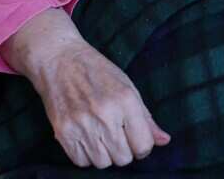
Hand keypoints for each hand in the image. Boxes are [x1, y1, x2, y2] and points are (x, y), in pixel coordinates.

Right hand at [0, 9, 170, 167]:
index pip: (143, 146)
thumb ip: (146, 117)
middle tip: (116, 134)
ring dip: (104, 154)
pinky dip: (85, 155)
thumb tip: (164, 140)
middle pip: (123, 158)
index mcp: (125, 101)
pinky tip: (86, 138)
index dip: (142, 146)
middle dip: (124, 150)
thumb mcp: (128, 87)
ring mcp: (82, 124)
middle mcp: (105, 114)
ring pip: (103, 163)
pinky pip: (81, 161)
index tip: (135, 137)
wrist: (59, 60)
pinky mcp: (63, 132)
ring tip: (100, 135)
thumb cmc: (97, 71)